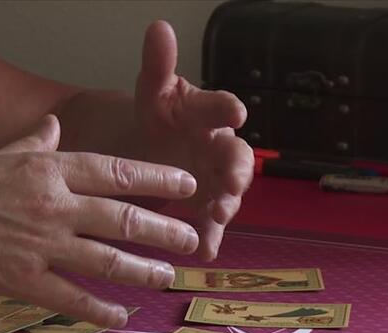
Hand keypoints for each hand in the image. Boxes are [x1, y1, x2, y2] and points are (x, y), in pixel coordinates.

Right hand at [0, 115, 199, 327]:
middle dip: (164, 230)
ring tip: (168, 276)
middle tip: (193, 239)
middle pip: (121, 218)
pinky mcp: (21, 281)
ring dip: (143, 270)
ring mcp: (38, 245)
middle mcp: (51, 206)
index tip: (187, 185)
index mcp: (48, 170)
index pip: (116, 171)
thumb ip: (34, 142)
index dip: (157, 179)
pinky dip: (99, 309)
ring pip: (105, 260)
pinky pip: (70, 299)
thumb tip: (55, 123)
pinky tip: (121, 314)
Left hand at [130, 21, 251, 260]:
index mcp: (207, 115)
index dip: (228, 109)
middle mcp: (218, 147)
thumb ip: (158, 64)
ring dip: (227, 205)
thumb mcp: (153, 92)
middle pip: (237, 158)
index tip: (237, 111)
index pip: (221, 108)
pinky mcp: (205, 209)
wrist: (150, 149)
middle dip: (238, 169)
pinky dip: (209, 238)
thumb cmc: (159, 116)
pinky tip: (203, 251)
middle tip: (233, 180)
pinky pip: (210, 225)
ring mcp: (215, 180)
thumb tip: (159, 26)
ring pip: (229, 194)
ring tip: (219, 216)